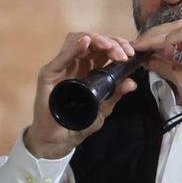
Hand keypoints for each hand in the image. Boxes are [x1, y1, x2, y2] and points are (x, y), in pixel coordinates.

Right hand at [26, 33, 139, 159]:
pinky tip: (86, 43)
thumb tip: (132, 83)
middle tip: (122, 52)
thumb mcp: (102, 110)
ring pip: (77, 41)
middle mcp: (74, 65)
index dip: (116, 45)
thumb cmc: (77, 124)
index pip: (102, 49)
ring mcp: (61, 67)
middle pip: (92, 41)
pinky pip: (62, 57)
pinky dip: (74, 48)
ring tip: (109, 47)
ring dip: (96, 40)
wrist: (58, 142)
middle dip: (110, 42)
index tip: (129, 53)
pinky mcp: (49, 74)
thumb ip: (115, 95)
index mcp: (87, 70)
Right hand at [133, 21, 181, 120]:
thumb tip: (145, 58)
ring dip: (168, 35)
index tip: (150, 49)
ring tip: (152, 44)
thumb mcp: (180, 80)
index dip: (161, 39)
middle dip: (159, 34)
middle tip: (143, 42)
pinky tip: (168, 47)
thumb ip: (161, 65)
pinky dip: (179, 40)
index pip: (180, 32)